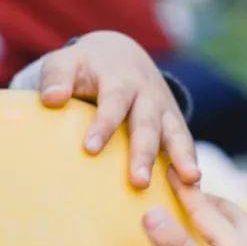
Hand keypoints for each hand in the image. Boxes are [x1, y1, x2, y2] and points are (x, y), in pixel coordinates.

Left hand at [36, 31, 198, 188]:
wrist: (120, 54)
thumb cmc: (83, 67)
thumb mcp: (65, 62)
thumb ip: (56, 77)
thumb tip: (51, 99)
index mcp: (118, 79)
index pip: (112, 102)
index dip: (103, 124)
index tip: (90, 148)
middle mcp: (146, 94)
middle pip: (146, 124)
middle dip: (143, 153)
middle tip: (138, 182)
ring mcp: (163, 109)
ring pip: (174, 133)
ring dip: (182, 158)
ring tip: (190, 181)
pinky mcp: (174, 122)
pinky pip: (185, 143)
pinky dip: (191, 163)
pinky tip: (195, 191)